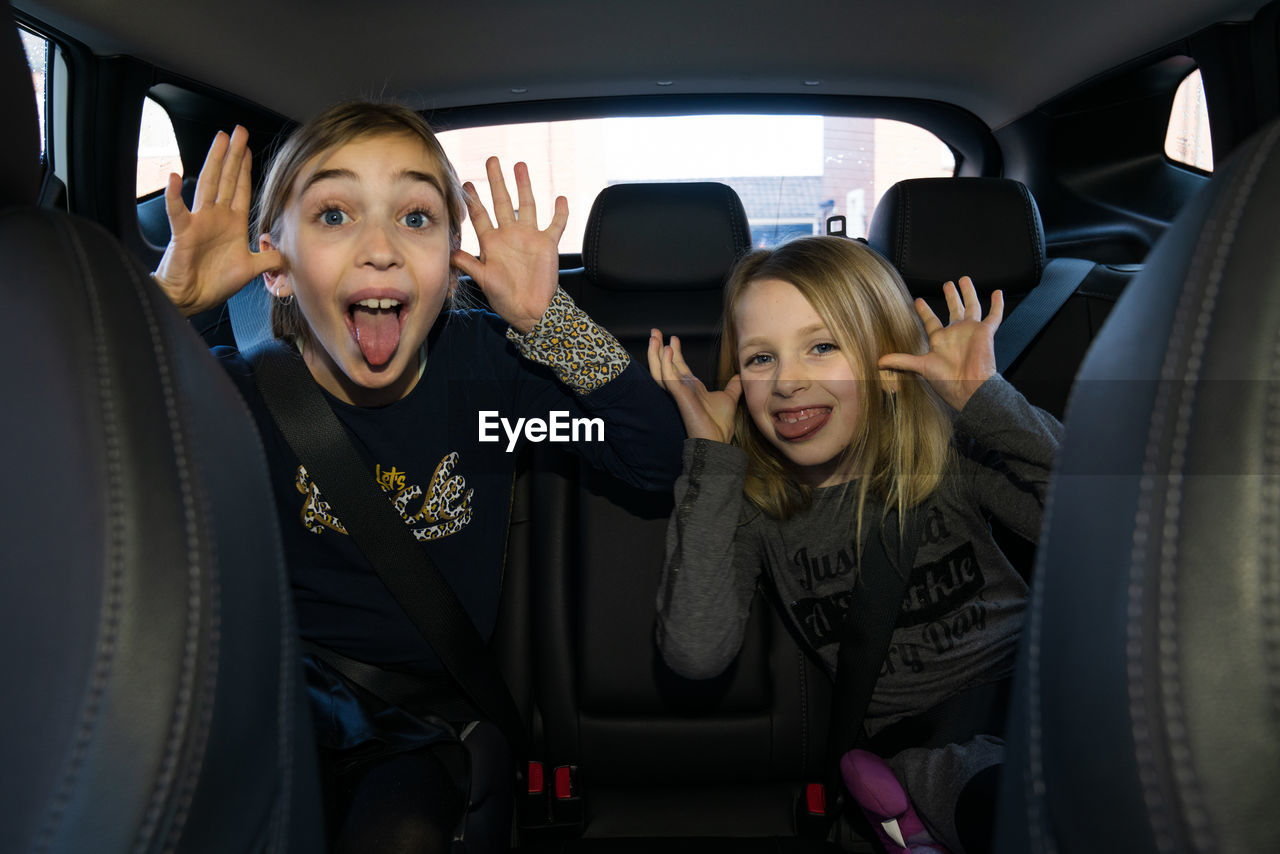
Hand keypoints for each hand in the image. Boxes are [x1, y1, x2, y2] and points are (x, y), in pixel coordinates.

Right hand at [152, 126, 282, 316]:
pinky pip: (177, 211)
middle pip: (225, 178)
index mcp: (232, 223)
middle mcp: (216, 217)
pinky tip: (174, 176)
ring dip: (213, 162)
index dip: (244, 168)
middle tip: (237, 131)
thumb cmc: (215, 282)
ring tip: (218, 139)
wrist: (191, 298)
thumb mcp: (251, 269)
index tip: (248, 148)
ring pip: (207, 185)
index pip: (239, 189)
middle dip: (232, 155)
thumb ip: (270, 260)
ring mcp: (199, 221)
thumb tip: (288, 254)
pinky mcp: (184, 232)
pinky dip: (174, 195)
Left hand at [452, 157, 568, 333]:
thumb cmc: (505, 298)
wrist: (531, 311)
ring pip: (527, 205)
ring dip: (524, 186)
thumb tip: (450, 251)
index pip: (480, 215)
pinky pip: (555, 225)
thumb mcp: (483, 280)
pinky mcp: (547, 244)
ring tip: (520, 166)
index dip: (473, 199)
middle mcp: (510, 235)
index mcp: (492, 242)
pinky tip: (561, 199)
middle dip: (497, 181)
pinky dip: (559, 213)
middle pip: (502, 202)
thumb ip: (469, 264)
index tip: (466, 183)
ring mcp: (529, 237)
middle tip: (492, 160)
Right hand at [647, 330, 741, 442]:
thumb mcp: (729, 399)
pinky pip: (670, 379)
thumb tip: (740, 375)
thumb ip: (733, 386)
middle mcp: (682, 389)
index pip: (678, 366)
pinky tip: (668, 350)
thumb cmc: (720, 426)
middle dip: (659, 348)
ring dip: (656, 354)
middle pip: (665, 365)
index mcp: (691, 388)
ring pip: (661, 370)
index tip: (673, 339)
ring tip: (654, 337)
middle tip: (654, 332)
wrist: (717, 443)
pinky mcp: (680, 398)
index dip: (674, 353)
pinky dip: (667, 364)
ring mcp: (680, 393)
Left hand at [877, 277, 1002, 410]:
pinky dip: (997, 305)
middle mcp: (956, 333)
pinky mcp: (985, 332)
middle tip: (946, 283)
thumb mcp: (921, 367)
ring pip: (972, 307)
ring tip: (965, 279)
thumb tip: (878, 362)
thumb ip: (901, 361)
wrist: (969, 388)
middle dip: (951, 296)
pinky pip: (994, 316)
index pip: (931, 321)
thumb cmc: (947, 381)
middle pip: (954, 309)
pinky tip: (997, 293)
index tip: (917, 300)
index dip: (924, 311)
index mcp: (940, 339)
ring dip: (969, 293)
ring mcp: (971, 331)